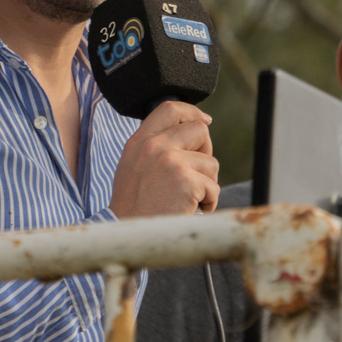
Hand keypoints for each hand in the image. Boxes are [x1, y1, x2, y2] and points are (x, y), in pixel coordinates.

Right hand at [109, 101, 217, 217]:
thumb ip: (154, 147)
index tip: (205, 120)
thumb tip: (188, 132)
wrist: (127, 233)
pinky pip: (213, 187)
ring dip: (206, 183)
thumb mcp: (133, 166)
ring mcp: (171, 162)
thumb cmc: (133, 206)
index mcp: (140, 141)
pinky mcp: (186, 181)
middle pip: (199, 130)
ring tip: (187, 198)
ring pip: (211, 163)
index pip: (170, 109)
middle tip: (196, 174)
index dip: (192, 112)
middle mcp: (154, 146)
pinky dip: (208, 202)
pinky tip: (190, 210)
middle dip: (205, 152)